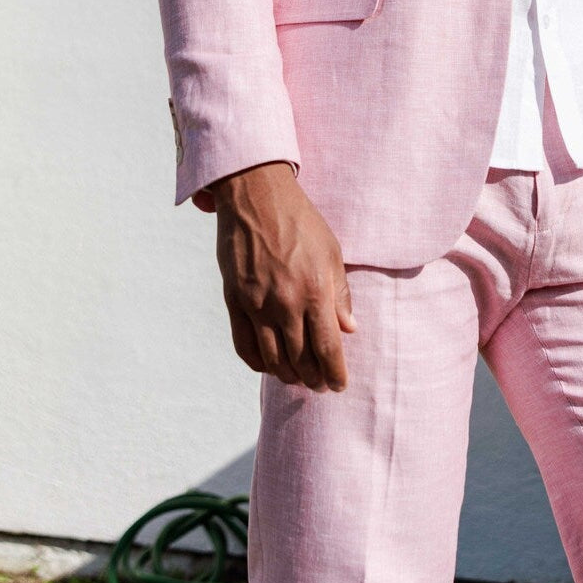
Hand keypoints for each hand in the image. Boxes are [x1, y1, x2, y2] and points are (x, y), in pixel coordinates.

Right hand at [211, 160, 355, 392]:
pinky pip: (244, 346)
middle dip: (313, 379)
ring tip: (297, 378)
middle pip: (300, 361)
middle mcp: (286, 303)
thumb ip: (340, 294)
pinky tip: (269, 364)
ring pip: (272, 360)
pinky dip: (258, 363)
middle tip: (320, 385)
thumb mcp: (331, 252)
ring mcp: (257, 304)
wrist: (257, 196)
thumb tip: (348, 329)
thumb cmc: (301, 221)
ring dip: (287, 376)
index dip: (334, 374)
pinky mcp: (234, 301)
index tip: (339, 385)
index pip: (327, 349)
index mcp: (316, 291)